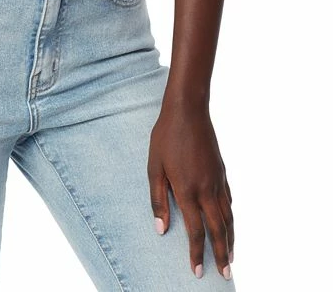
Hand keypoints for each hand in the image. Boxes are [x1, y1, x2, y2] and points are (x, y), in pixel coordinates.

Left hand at [147, 103, 234, 280]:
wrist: (188, 111)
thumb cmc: (166, 138)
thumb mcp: (154, 167)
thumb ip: (157, 200)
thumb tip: (160, 229)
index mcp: (187, 191)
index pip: (195, 231)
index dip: (197, 253)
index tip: (198, 271)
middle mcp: (206, 190)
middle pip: (218, 230)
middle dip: (221, 255)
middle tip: (226, 275)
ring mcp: (217, 181)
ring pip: (228, 218)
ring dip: (230, 240)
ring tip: (231, 257)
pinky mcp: (222, 172)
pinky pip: (229, 202)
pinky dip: (231, 218)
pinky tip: (229, 223)